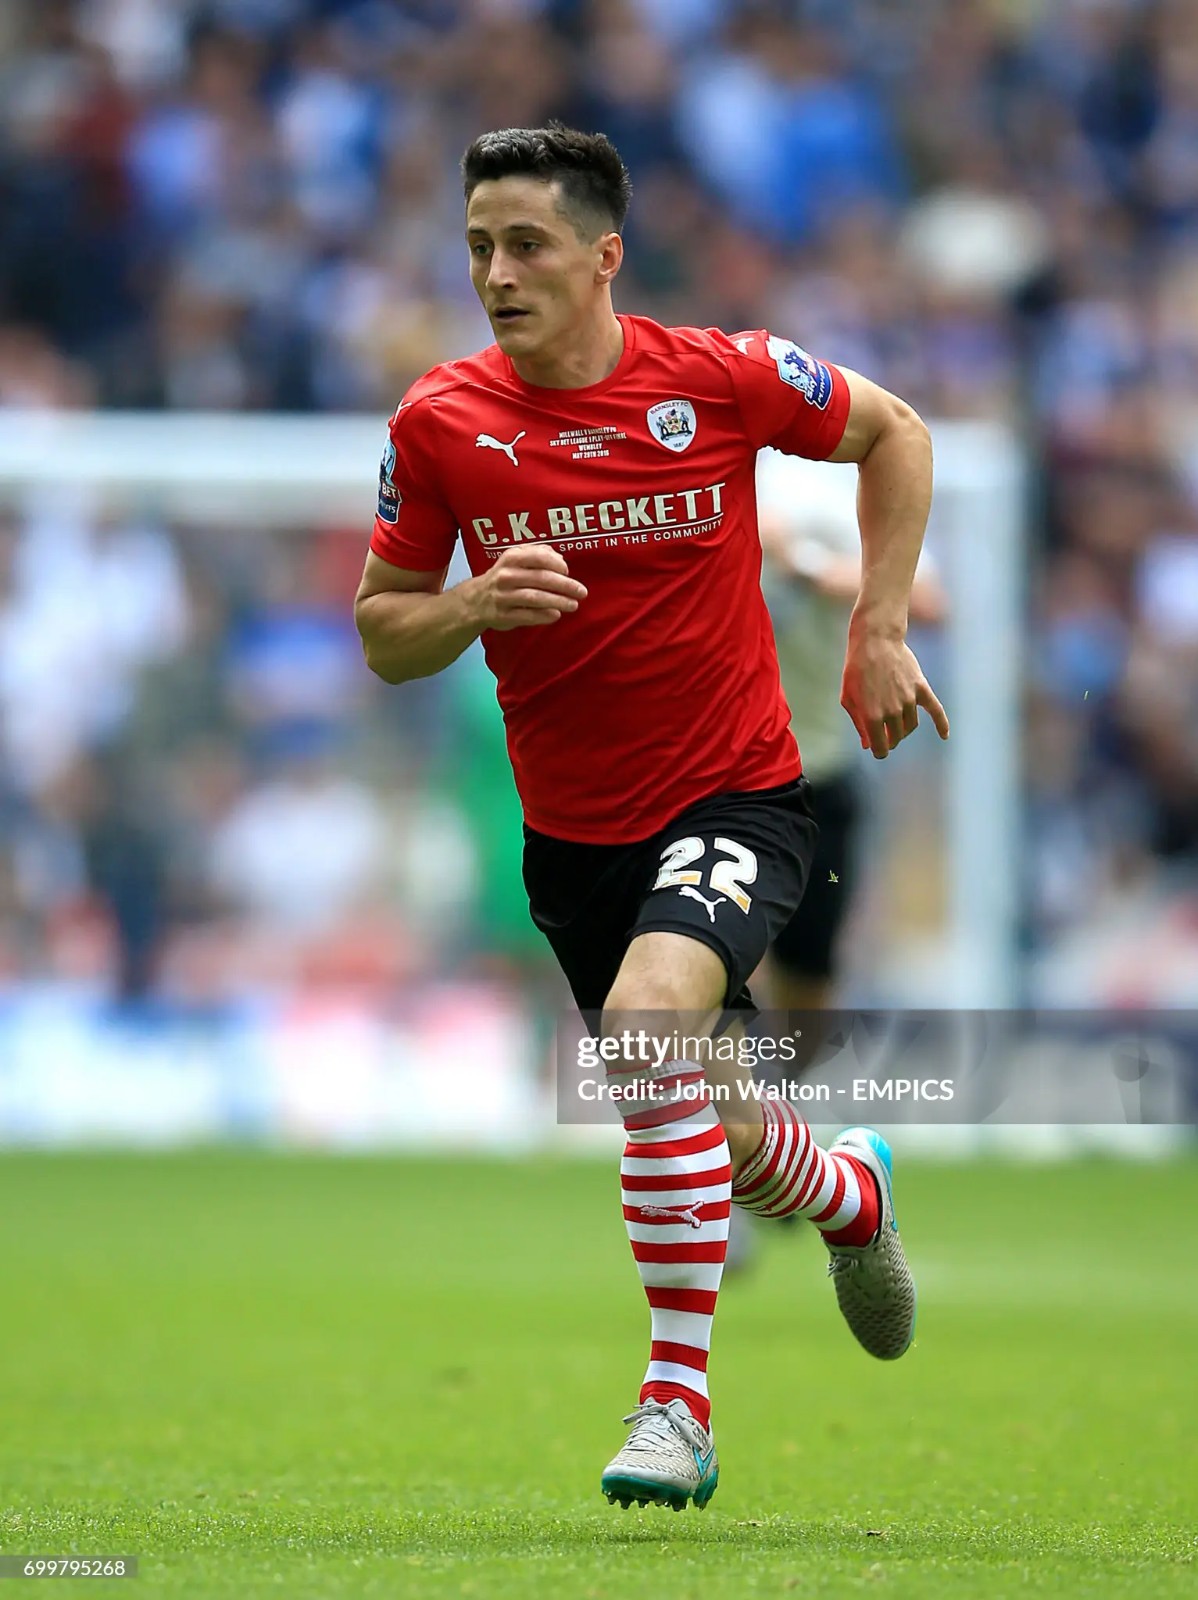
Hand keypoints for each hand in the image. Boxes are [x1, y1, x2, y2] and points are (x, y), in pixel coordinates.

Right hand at [470, 545, 586, 631]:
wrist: (476, 600)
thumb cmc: (505, 576)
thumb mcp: (516, 559)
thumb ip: (538, 554)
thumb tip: (560, 558)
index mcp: (511, 558)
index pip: (538, 557)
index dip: (556, 564)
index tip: (567, 571)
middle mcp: (505, 576)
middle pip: (540, 579)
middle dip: (564, 585)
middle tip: (581, 592)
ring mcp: (503, 596)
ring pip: (534, 598)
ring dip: (557, 601)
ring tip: (573, 605)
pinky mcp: (502, 615)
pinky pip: (526, 615)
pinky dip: (543, 616)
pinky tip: (556, 615)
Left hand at [841, 622, 949, 758]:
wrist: (875, 641)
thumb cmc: (856, 670)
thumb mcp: (848, 698)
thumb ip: (858, 723)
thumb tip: (867, 745)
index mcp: (871, 716)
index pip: (880, 748)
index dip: (878, 750)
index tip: (876, 747)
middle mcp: (892, 711)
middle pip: (896, 738)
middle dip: (889, 740)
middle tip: (883, 733)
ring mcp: (909, 700)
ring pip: (910, 726)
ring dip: (902, 730)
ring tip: (895, 725)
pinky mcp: (921, 688)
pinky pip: (936, 711)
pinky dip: (942, 724)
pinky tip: (944, 736)